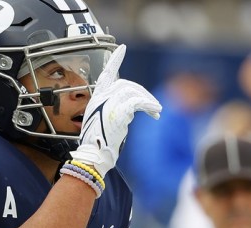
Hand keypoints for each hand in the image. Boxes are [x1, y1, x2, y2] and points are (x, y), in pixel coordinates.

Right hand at [70, 44, 160, 177]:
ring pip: (134, 93)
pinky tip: (156, 113)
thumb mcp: (102, 122)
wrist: (94, 156)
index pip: (106, 74)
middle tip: (154, 106)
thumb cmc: (99, 144)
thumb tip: (130, 107)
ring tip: (157, 111)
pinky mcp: (118, 112)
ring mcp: (109, 104)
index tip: (122, 48)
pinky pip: (138, 103)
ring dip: (148, 101)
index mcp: (96, 99)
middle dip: (142, 93)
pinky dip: (149, 106)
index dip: (115, 60)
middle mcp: (101, 98)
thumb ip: (113, 110)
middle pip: (126, 85)